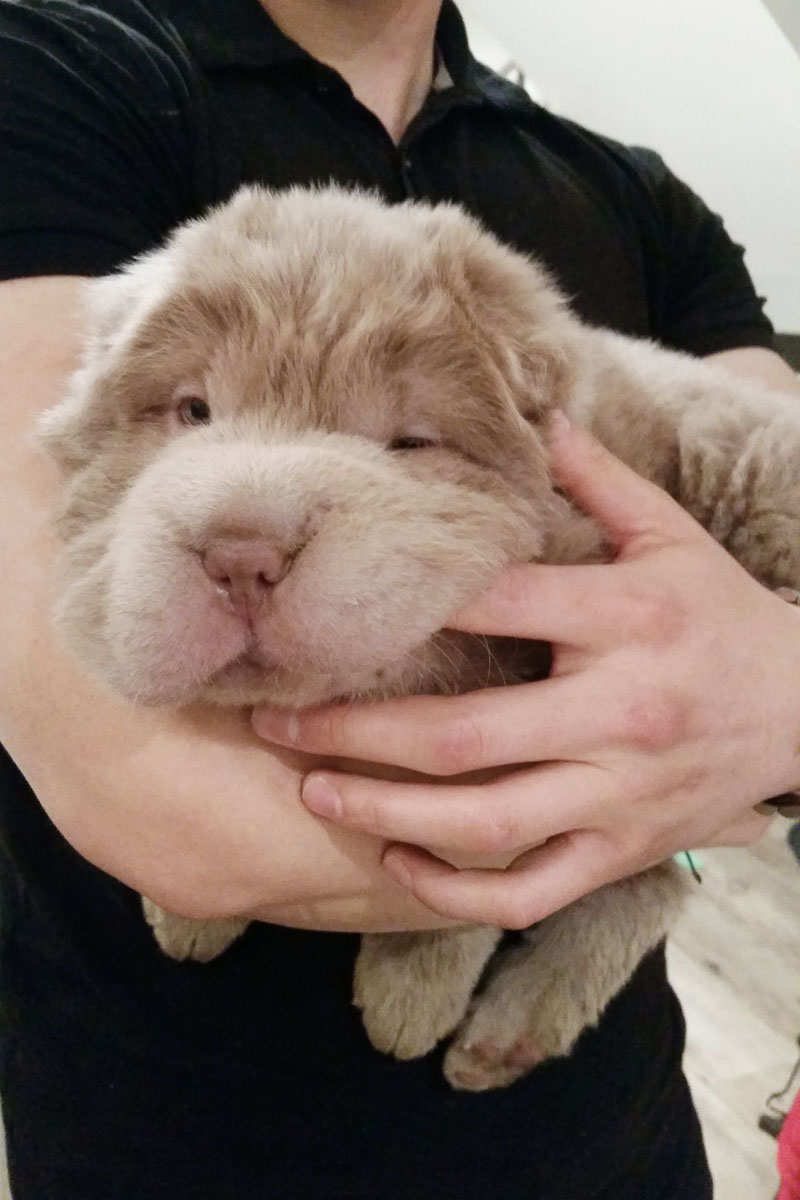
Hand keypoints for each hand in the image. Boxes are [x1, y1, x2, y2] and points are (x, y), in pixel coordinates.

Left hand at [253, 416, 799, 927]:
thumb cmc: (720, 616)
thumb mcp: (672, 535)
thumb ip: (600, 479)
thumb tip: (538, 413)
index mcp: (626, 621)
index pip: (500, 609)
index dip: (410, 609)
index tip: (328, 612)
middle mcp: (620, 715)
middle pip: (467, 737)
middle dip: (358, 732)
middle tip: (279, 718)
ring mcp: (622, 795)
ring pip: (488, 824)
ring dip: (388, 814)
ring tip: (315, 789)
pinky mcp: (625, 849)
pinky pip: (532, 889)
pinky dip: (459, 888)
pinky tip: (400, 860)